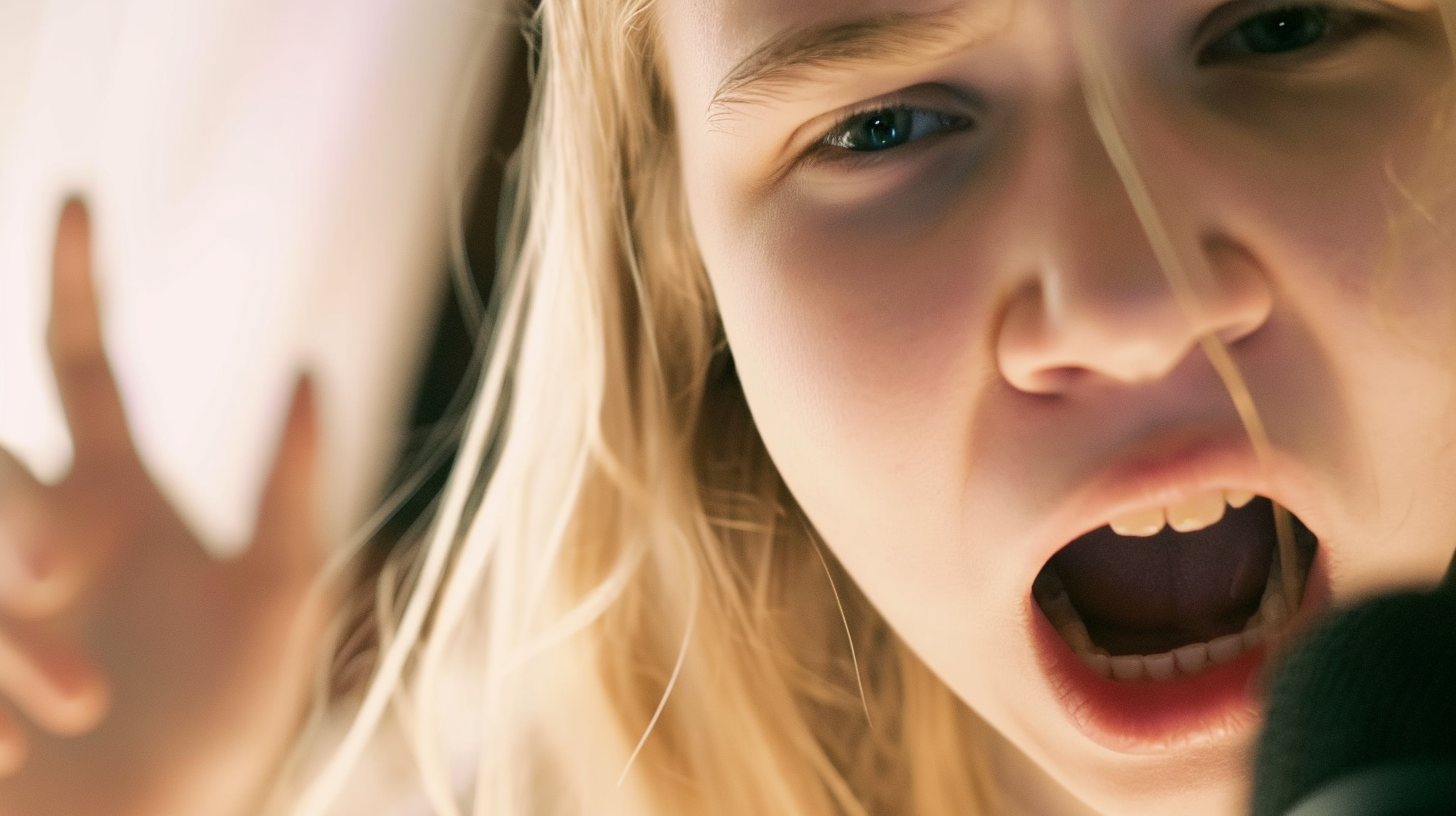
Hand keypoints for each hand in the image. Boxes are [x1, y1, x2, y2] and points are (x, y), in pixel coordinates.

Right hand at [0, 199, 335, 814]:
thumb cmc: (229, 736)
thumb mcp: (285, 603)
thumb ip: (292, 491)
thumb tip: (310, 371)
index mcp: (115, 496)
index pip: (80, 360)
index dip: (75, 278)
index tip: (77, 194)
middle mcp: (37, 525)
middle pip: (2, 457)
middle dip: (19, 523)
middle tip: (70, 618)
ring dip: (13, 647)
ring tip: (62, 729)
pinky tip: (13, 760)